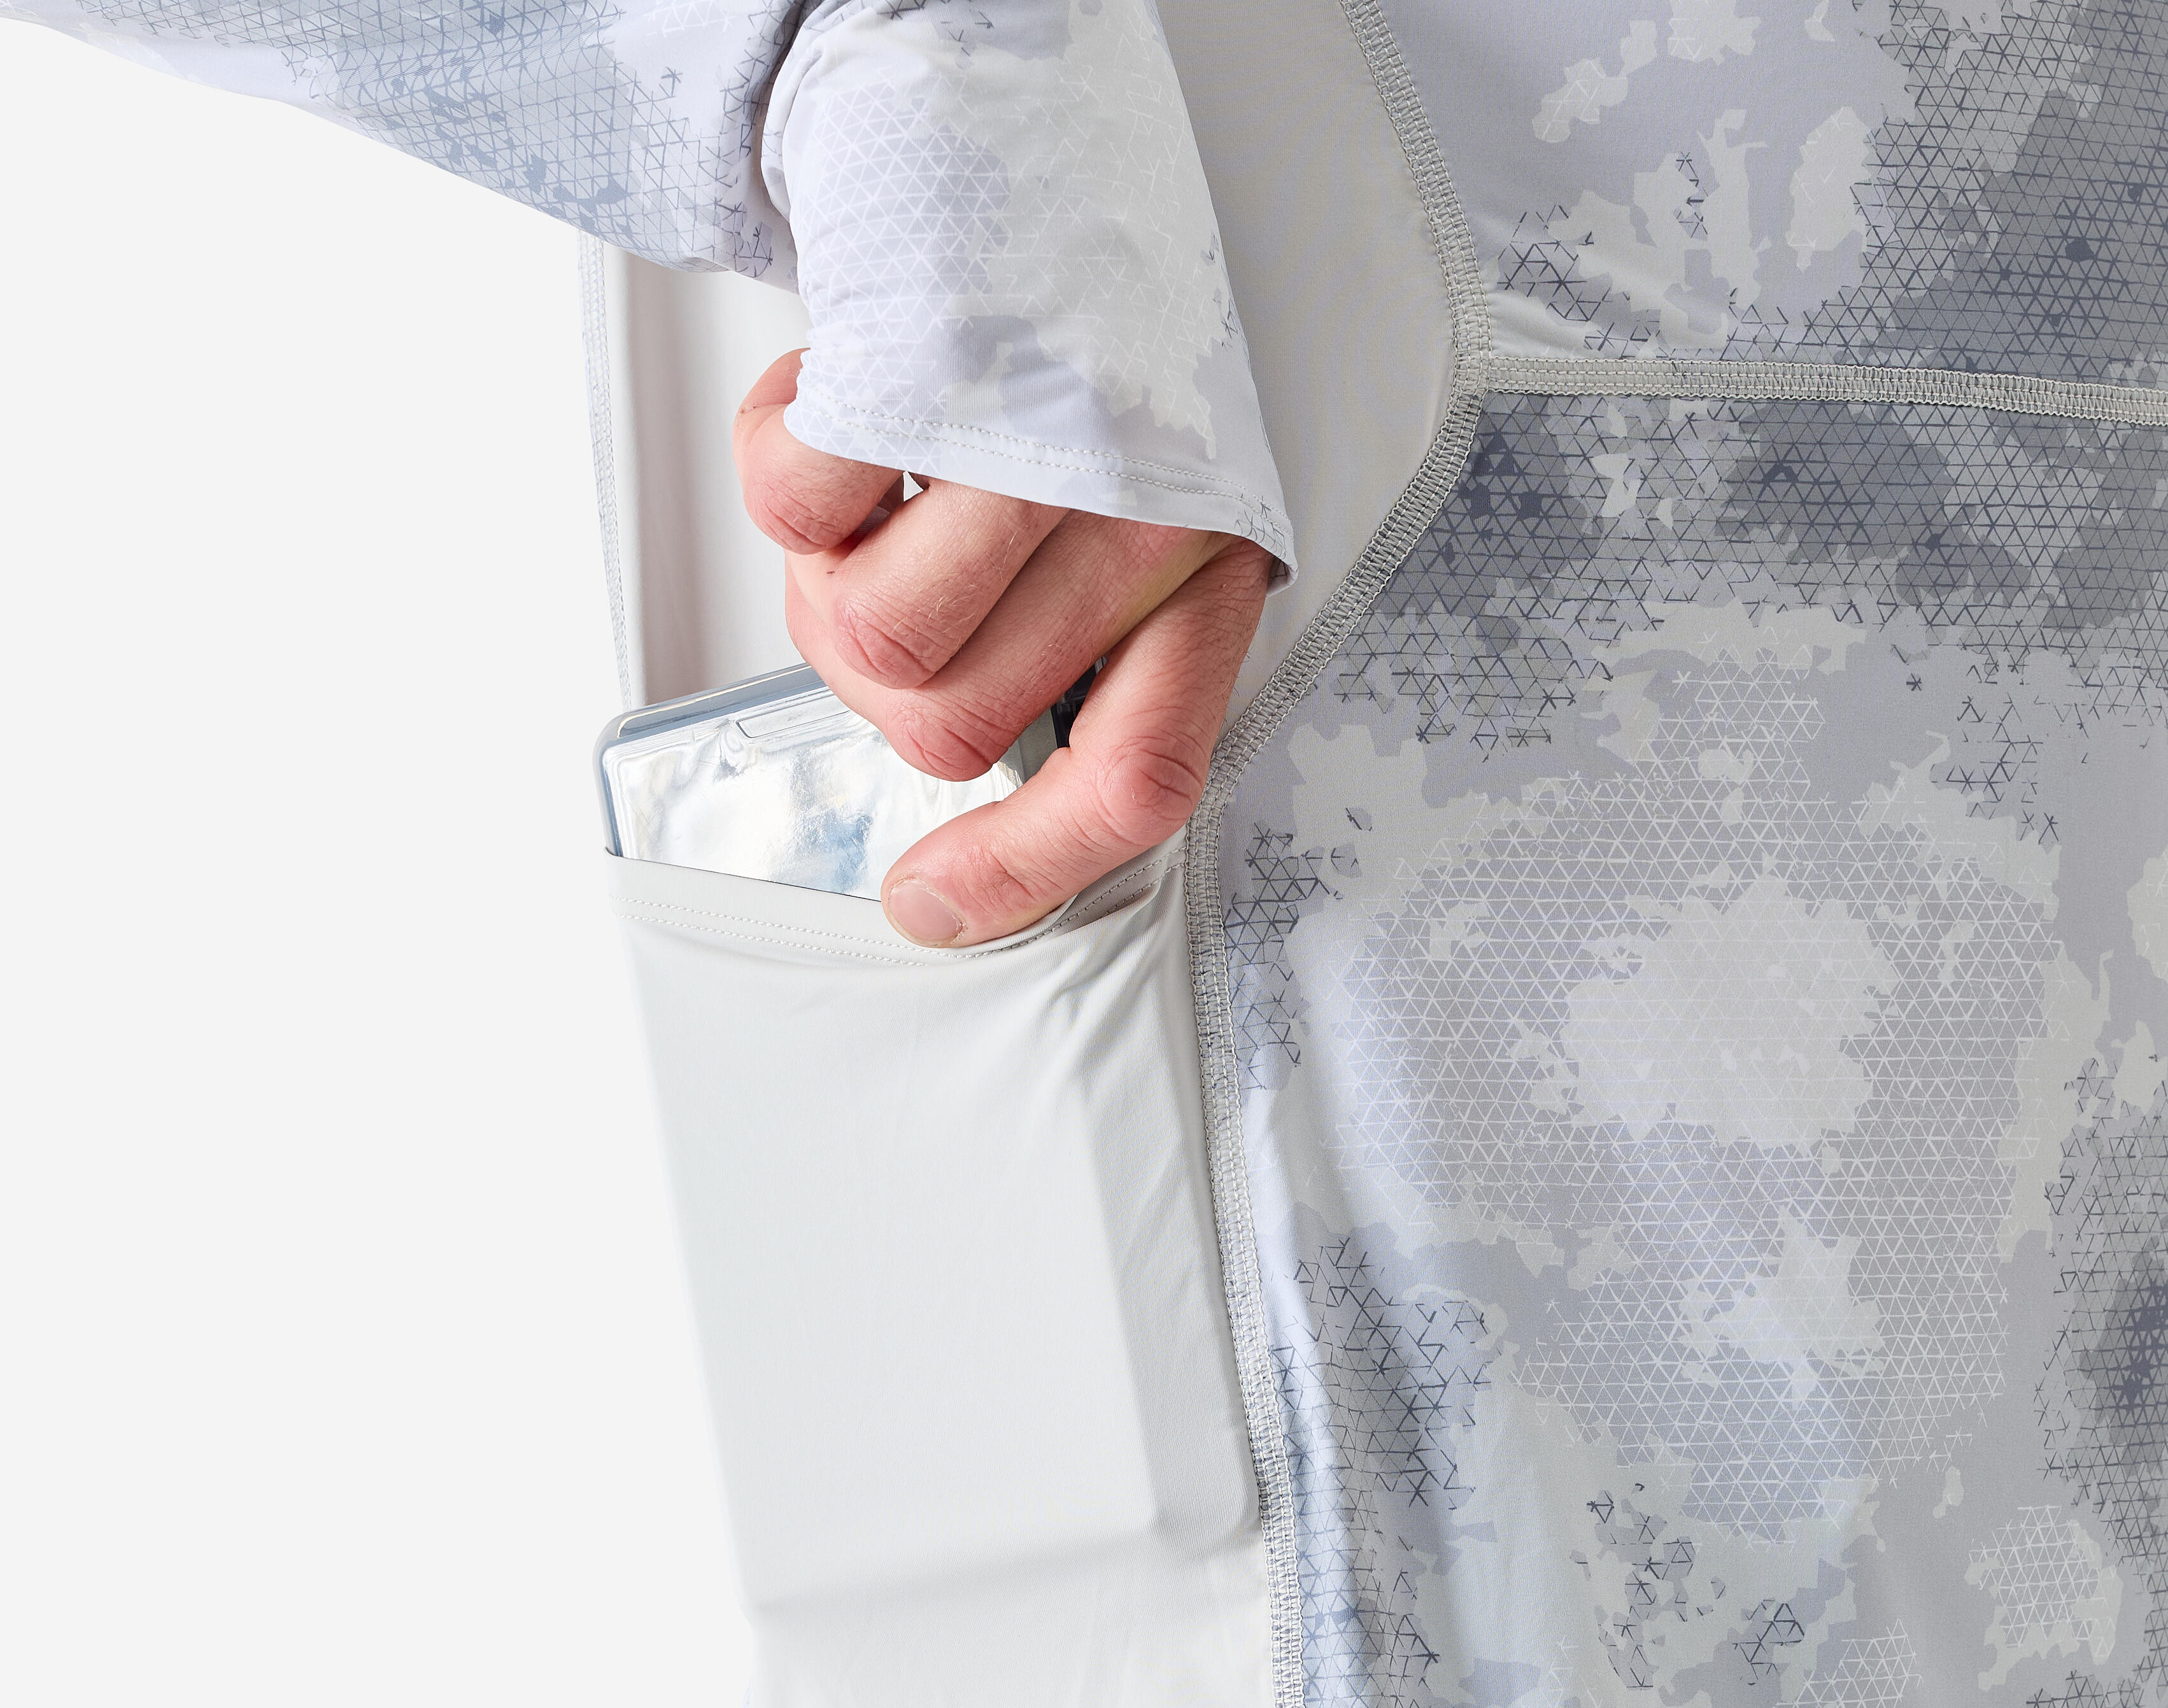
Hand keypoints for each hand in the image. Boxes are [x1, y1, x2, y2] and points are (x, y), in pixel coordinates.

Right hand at [734, 352, 1270, 946]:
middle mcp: (1131, 519)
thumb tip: (956, 846)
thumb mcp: (1139, 534)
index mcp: (1199, 579)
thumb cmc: (1090, 371)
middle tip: (905, 573)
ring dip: (830, 580)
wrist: (1042, 164)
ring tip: (881, 490)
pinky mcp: (929, 362)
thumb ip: (1077, 677)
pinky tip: (846, 411)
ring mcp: (1030, 443)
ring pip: (866, 639)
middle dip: (889, 681)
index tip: (931, 903)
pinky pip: (796, 505)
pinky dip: (788, 469)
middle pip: (952, 725)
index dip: (1027, 868)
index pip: (1136, 776)